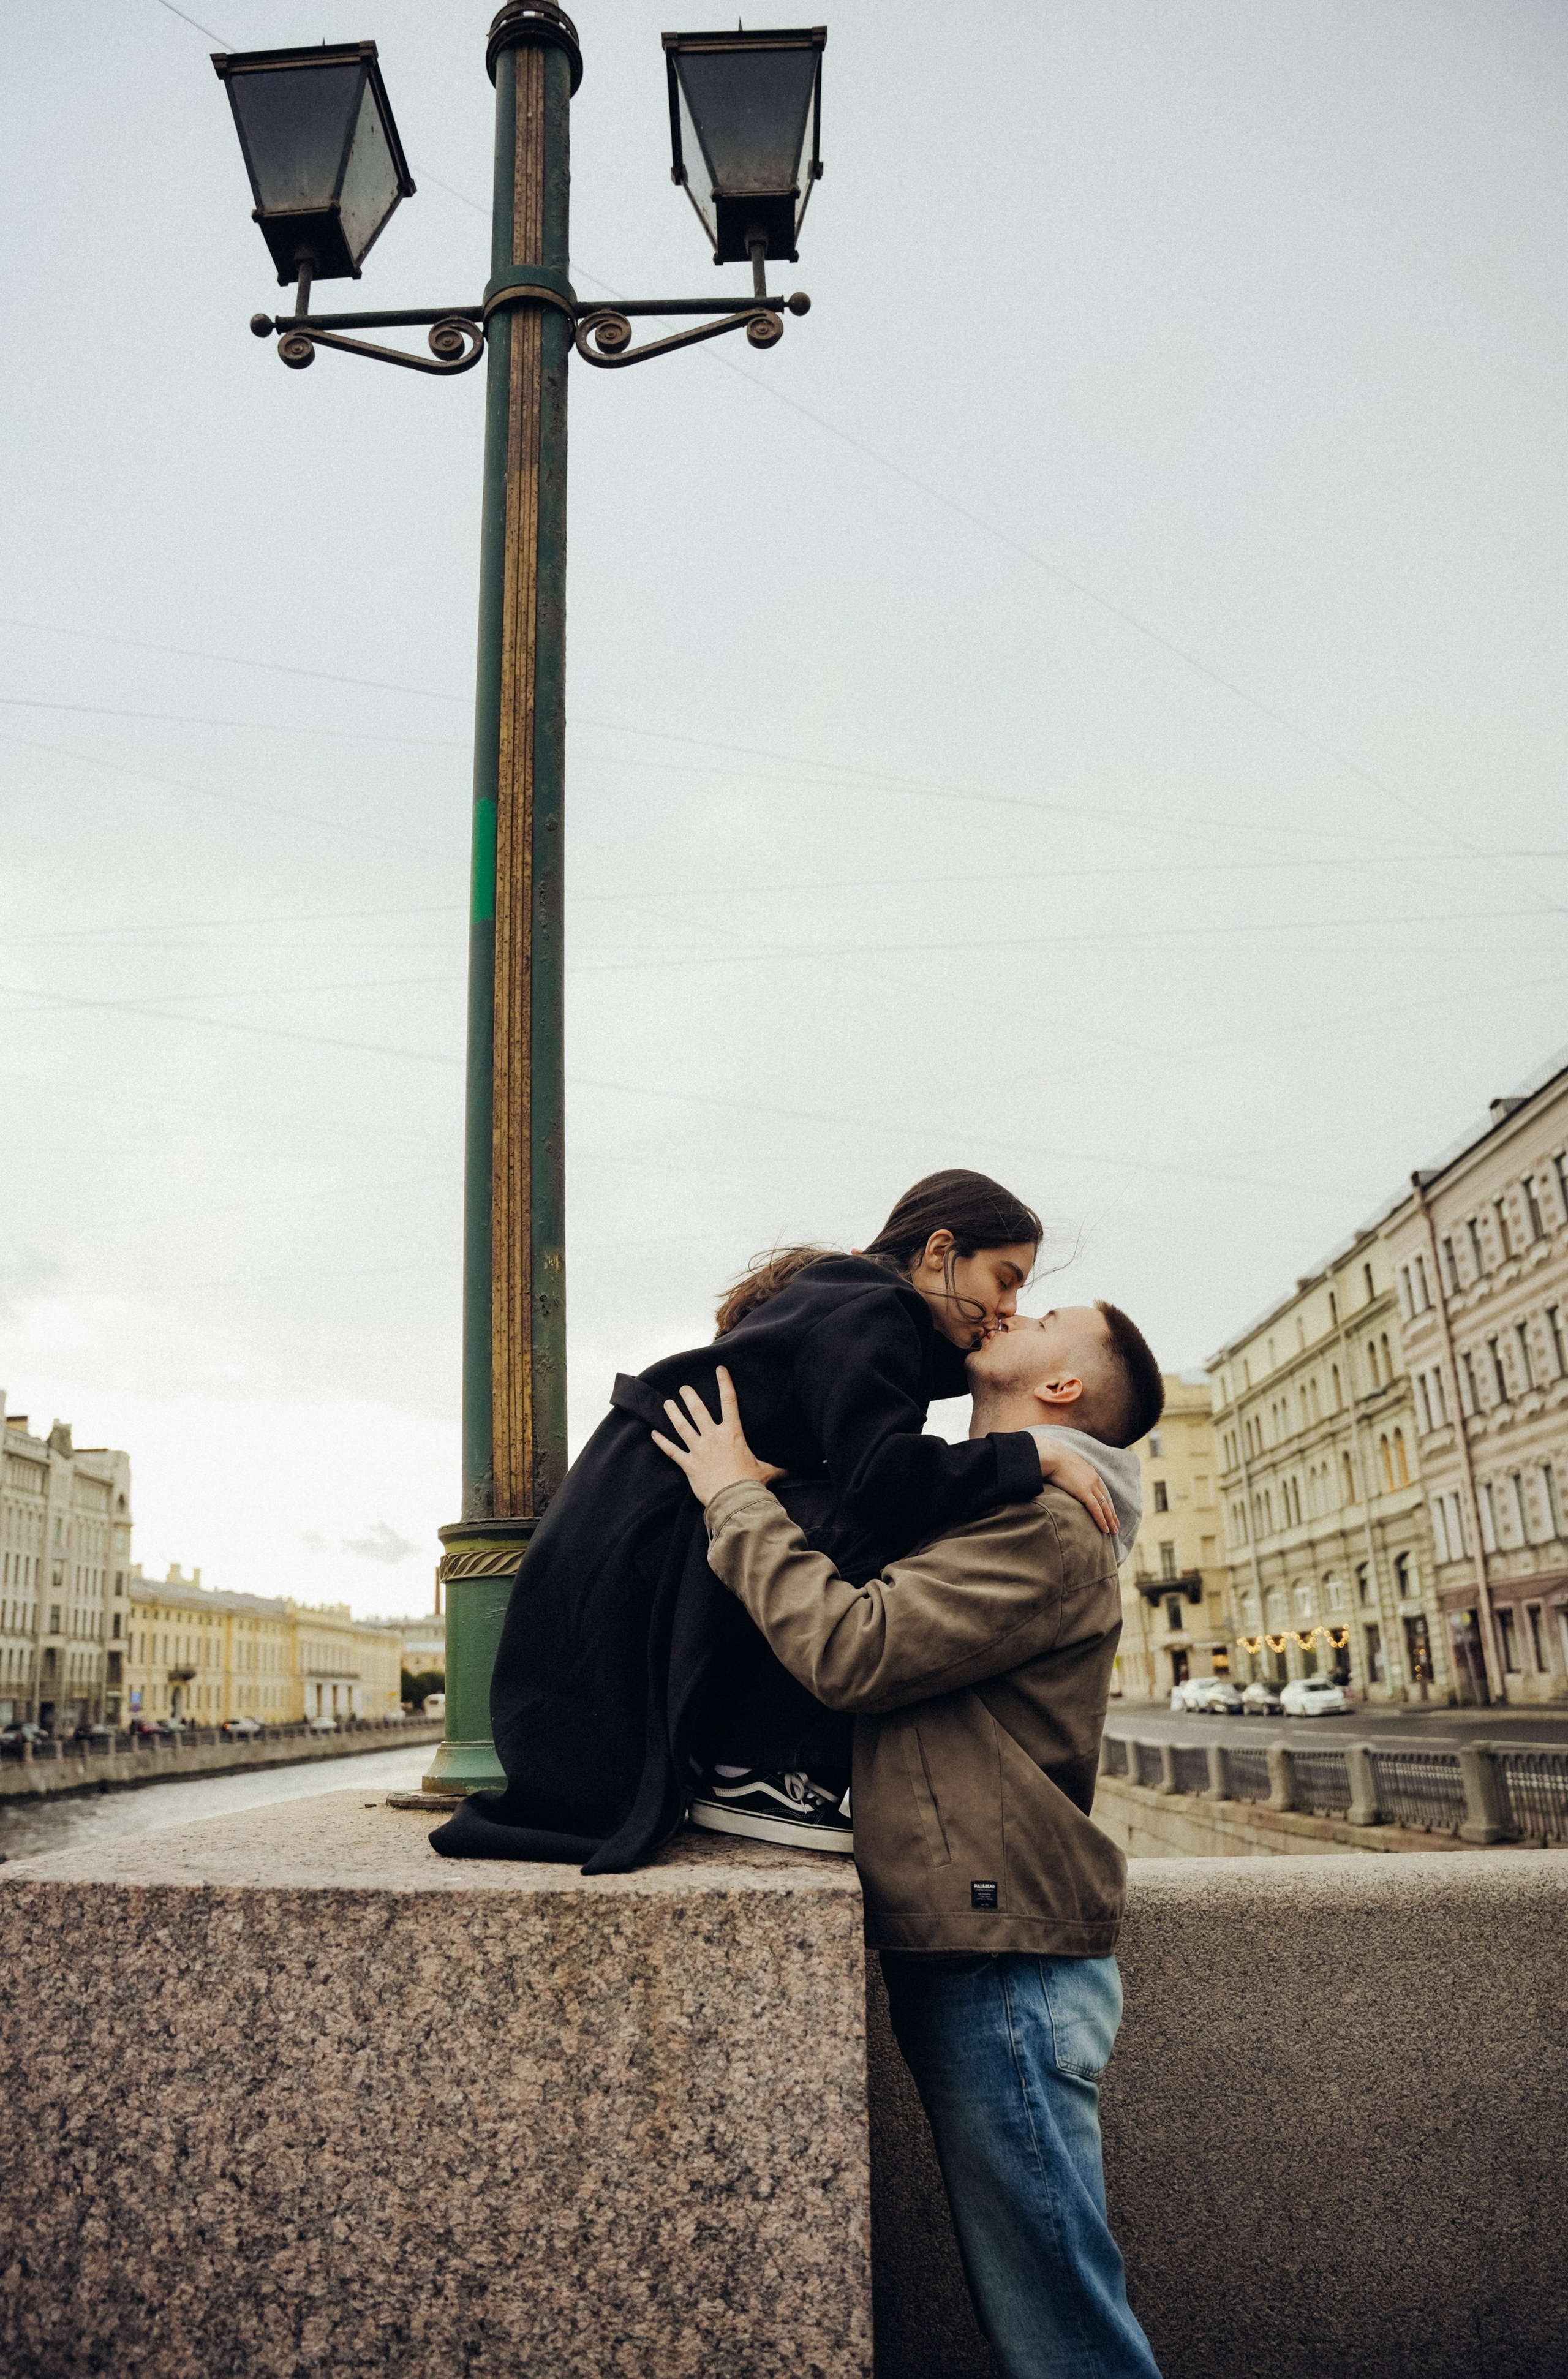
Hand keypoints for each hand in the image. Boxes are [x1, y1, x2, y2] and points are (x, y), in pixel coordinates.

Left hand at [651, 1366, 784, 1504]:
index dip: (725, 1383)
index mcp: (733, 1434)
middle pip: (699, 1410)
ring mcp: (699, 1450)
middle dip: (690, 1397)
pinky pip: (672, 1451)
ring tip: (667, 1403)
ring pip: (682, 1427)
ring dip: (673, 1414)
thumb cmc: (751, 1484)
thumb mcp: (767, 1471)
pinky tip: (653, 1434)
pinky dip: (662, 1442)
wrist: (735, 1500)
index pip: (730, 1401)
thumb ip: (777, 1467)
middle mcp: (713, 1437)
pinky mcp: (689, 1465)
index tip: (720, 1369)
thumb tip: (792, 1469)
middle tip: (684, 1388)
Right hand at [1036, 1441, 1118, 1537]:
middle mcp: (1093, 1479)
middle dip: (1111, 1514)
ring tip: (1113, 1531)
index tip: (1109, 1512)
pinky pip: (1096, 1509)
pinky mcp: (1084, 1492)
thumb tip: (1061, 1478)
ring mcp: (1090, 1486)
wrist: (1051, 1456)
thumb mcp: (1065, 1465)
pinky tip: (1105, 1529)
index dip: (1106, 1503)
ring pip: (1104, 1507)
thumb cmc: (1053, 1459)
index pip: (1101, 1491)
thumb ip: (1068, 1473)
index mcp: (1090, 1472)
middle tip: (1116, 1525)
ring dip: (1109, 1520)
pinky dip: (1101, 1520)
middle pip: (1106, 1500)